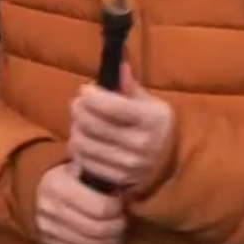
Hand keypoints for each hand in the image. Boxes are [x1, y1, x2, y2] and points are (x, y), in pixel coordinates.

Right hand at [35, 162, 124, 243]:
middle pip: (97, 229)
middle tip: (123, 219)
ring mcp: (48, 229)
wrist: (36, 189)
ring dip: (111, 242)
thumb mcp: (78, 164)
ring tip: (118, 233)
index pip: (100, 207)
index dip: (117, 208)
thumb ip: (96, 172)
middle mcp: (50, 208)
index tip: (122, 202)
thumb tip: (123, 183)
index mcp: (59, 185)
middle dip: (117, 226)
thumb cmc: (67, 176)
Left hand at [68, 63, 173, 195]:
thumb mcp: (149, 102)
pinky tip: (84, 139)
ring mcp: (128, 165)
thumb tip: (118, 65)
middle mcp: (141, 144)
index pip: (111, 106)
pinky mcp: (116, 179)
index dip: (91, 96)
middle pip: (92, 124)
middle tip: (78, 103)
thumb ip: (130, 85)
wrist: (168, 162)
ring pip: (83, 143)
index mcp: (151, 120)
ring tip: (80, 122)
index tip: (85, 89)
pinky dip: (78, 148)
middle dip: (78, 109)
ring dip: (76, 128)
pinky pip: (84, 161)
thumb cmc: (153, 125)